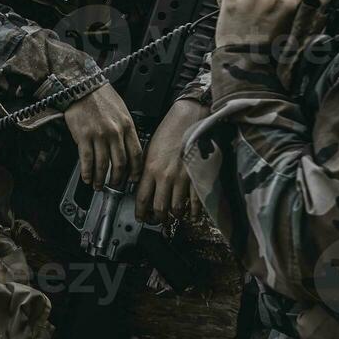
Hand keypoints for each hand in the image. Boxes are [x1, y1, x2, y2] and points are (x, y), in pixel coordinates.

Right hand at [62, 82, 142, 189]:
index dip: (135, 170)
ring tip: (98, 185)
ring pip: (103, 165)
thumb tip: (126, 147)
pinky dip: (87, 172)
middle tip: (114, 185)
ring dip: (101, 179)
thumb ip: (125, 129)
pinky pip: (87, 159)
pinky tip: (87, 177)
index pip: (136, 154)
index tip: (132, 178)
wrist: (82, 86)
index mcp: (127, 125)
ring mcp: (99, 135)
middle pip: (121, 163)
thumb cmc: (101, 96)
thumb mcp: (121, 111)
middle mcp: (115, 132)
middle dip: (118, 179)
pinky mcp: (84, 136)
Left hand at [135, 99, 206, 221]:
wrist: (191, 118)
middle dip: (157, 218)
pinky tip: (192, 214)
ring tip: (174, 217)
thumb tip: (144, 184)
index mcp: (150, 168)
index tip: (141, 217)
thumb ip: (147, 168)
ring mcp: (182, 179)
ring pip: (176, 209)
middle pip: (159, 208)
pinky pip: (195, 202)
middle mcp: (165, 177)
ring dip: (174, 216)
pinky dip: (193, 212)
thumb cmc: (171, 130)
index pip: (141, 199)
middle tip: (157, 221)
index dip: (140, 212)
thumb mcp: (151, 148)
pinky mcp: (198, 177)